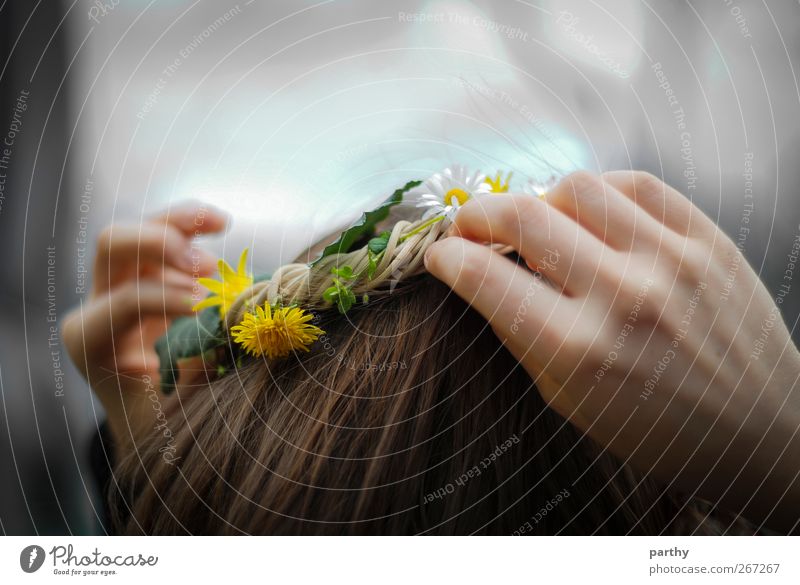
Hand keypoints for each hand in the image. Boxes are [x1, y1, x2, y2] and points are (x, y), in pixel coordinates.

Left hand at [61, 202, 227, 447]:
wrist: (152, 423)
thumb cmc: (162, 424)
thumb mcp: (177, 410)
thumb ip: (199, 370)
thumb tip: (228, 329)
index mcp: (90, 340)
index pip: (126, 300)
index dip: (170, 299)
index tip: (211, 308)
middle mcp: (96, 304)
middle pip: (113, 246)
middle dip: (161, 246)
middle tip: (208, 270)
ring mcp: (121, 285)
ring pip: (138, 228)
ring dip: (180, 225)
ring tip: (222, 228)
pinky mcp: (150, 274)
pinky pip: (165, 232)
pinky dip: (191, 223)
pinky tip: (220, 223)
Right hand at [424, 171, 799, 531]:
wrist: (758, 431)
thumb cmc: (654, 429)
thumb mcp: (567, 400)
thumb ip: (520, 333)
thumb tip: (478, 277)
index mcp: (579, 350)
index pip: (485, 278)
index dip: (448, 258)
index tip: (441, 256)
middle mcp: (623, 295)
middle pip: (522, 217)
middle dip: (476, 215)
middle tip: (469, 225)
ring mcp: (671, 258)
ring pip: (577, 187)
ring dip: (539, 199)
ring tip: (536, 222)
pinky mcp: (708, 238)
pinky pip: (637, 184)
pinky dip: (598, 190)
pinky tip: (589, 211)